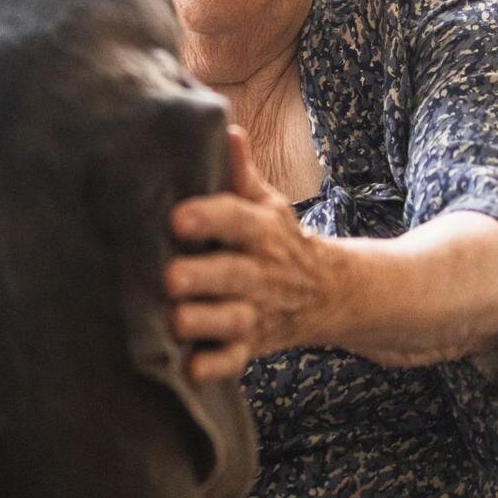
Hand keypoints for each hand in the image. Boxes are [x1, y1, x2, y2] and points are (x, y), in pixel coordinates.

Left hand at [165, 128, 336, 380]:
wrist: (328, 292)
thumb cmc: (277, 239)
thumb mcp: (267, 204)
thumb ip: (240, 173)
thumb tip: (226, 127)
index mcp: (261, 232)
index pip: (236, 220)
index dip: (209, 218)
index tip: (177, 218)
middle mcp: (260, 273)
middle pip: (232, 274)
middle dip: (202, 277)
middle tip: (170, 277)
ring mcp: (255, 312)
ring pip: (230, 320)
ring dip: (204, 321)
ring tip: (175, 320)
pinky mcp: (249, 346)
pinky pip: (233, 361)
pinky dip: (214, 367)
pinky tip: (190, 369)